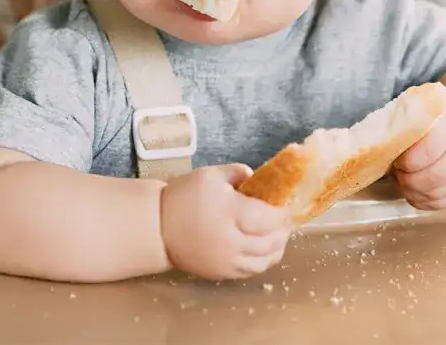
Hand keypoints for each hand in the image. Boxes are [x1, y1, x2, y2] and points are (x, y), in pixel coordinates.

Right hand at [159, 164, 292, 279]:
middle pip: (272, 240)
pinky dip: (265, 260)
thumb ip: (238, 172)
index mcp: (230, 212)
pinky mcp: (221, 273)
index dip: (284, 212)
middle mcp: (231, 240)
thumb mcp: (210, 175)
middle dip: (284, 229)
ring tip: (280, 233)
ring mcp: (227, 260)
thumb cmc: (183, 197)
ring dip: (278, 247)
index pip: (270, 217)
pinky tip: (266, 248)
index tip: (288, 203)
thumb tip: (258, 177)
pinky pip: (252, 271)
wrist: (156, 228)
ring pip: (266, 260)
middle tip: (287, 218)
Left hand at [392, 100, 445, 210]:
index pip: (428, 151)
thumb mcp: (422, 114)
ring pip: (434, 194)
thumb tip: (378, 143)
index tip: (396, 158)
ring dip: (411, 191)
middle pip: (432, 177)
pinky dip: (419, 200)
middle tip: (397, 171)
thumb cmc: (435, 123)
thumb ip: (405, 125)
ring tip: (402, 178)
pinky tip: (412, 188)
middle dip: (407, 179)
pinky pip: (437, 204)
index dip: (407, 160)